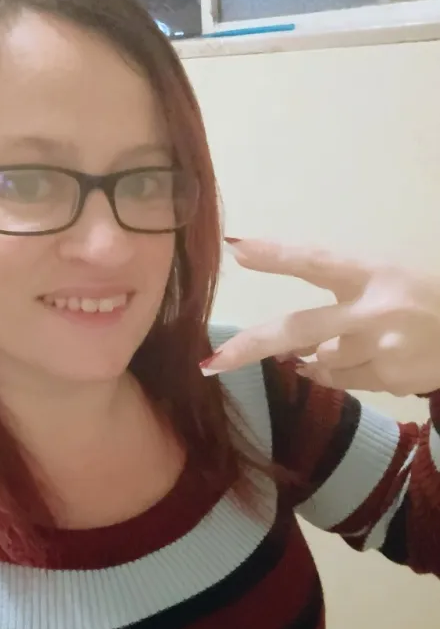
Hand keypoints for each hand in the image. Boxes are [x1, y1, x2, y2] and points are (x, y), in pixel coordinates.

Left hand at [201, 238, 439, 395]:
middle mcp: (374, 311)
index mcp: (374, 273)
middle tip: (211, 363)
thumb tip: (289, 348)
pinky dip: (337, 373)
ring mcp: (381, 349)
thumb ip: (339, 300)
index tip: (235, 248)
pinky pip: (340, 381)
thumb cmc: (426, 300)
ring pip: (319, 361)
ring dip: (317, 357)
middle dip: (250, 346)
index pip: (316, 262)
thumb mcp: (387, 282)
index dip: (275, 256)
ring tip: (356, 340)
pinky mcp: (388, 379)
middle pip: (298, 328)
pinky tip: (365, 358)